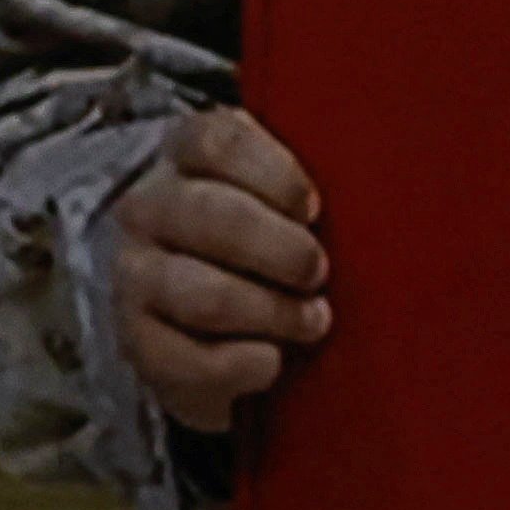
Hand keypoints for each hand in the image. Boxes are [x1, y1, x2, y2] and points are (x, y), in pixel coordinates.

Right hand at [112, 105, 331, 434]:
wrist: (207, 318)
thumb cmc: (268, 239)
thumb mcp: (283, 192)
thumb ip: (308, 179)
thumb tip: (375, 183)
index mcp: (186, 156)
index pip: (218, 144)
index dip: (277, 176)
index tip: (314, 208)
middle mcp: (147, 210)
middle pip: (214, 217)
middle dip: (285, 252)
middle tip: (320, 272)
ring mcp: (134, 278)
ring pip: (205, 296)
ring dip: (274, 313)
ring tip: (312, 320)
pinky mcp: (139, 345)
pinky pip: (191, 361)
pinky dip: (246, 365)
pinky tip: (273, 360)